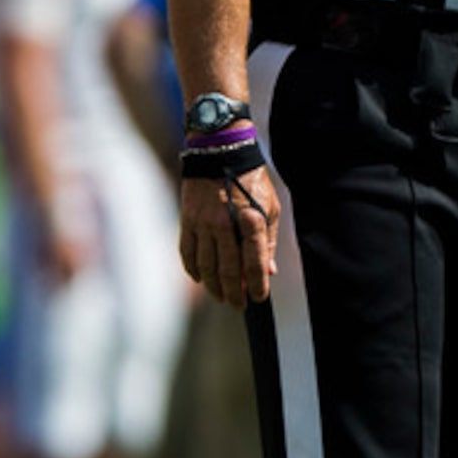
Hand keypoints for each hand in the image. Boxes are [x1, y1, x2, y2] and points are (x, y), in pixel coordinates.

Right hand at [180, 168, 278, 307]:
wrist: (219, 153)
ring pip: (205, 265)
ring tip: (220, 296)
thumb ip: (268, 240)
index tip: (258, 298)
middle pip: (227, 270)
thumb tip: (269, 270)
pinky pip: (187, 252)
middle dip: (234, 292)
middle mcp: (224, 225)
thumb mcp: (270, 207)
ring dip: (213, 286)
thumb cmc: (250, 180)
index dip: (257, 284)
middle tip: (238, 305)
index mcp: (250, 220)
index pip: (254, 263)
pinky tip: (200, 278)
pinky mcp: (187, 220)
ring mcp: (202, 224)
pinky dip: (193, 269)